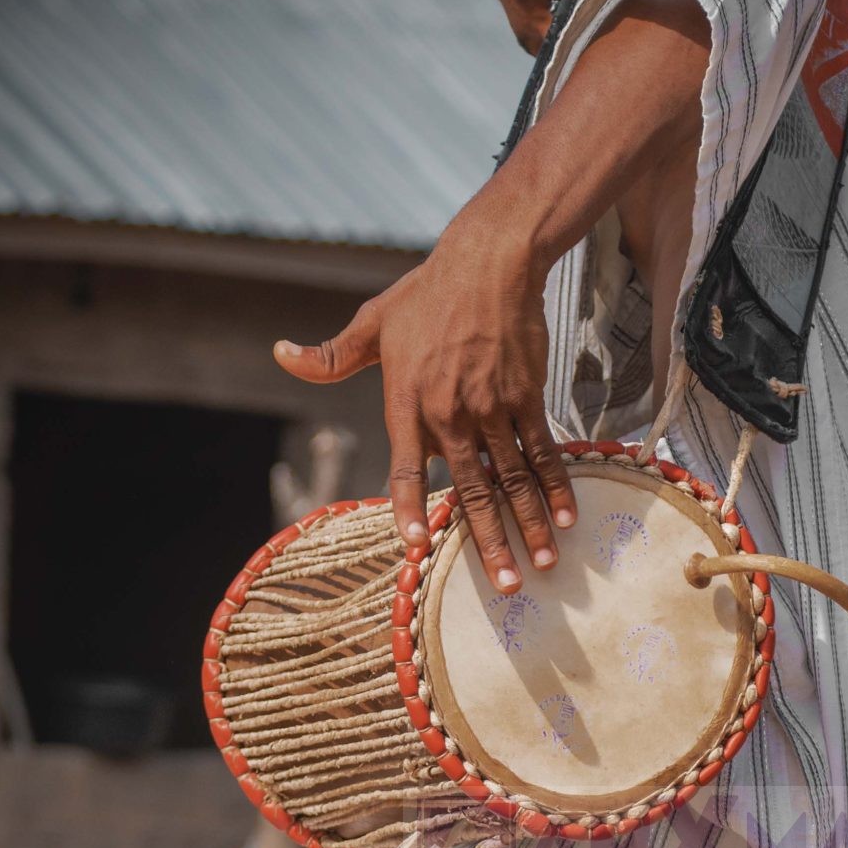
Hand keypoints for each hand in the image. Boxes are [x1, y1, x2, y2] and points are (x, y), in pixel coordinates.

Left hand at [274, 229, 573, 587]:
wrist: (488, 261)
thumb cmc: (427, 294)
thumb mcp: (373, 322)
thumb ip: (331, 356)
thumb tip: (281, 355)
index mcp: (407, 401)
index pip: (406, 467)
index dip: (411, 507)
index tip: (415, 545)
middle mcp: (450, 411)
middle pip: (470, 489)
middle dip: (488, 542)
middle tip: (502, 585)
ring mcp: (491, 406)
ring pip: (512, 479)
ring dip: (528, 526)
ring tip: (540, 565)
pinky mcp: (526, 395)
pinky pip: (541, 451)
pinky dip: (555, 486)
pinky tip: (566, 518)